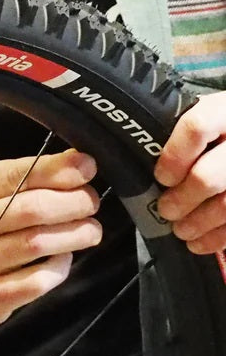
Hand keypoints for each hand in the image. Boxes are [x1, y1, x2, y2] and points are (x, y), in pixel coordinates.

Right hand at [0, 149, 101, 325]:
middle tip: (90, 202)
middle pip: (32, 209)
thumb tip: (80, 163)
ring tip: (90, 229)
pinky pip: (36, 281)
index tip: (87, 168)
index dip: (57, 170)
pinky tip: (63, 257)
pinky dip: (59, 267)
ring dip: (75, 234)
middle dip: (73, 202)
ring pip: (37, 244)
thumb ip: (26, 177)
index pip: (16, 174)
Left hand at [156, 92, 225, 254]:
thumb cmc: (223, 124)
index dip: (174, 157)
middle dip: (183, 199)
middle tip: (165, 210)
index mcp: (224, 111)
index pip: (196, 128)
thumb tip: (139, 152)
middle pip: (209, 176)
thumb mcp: (208, 112)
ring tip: (181, 231)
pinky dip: (219, 238)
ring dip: (200, 223)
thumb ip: (180, 126)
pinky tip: (202, 244)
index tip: (161, 177)